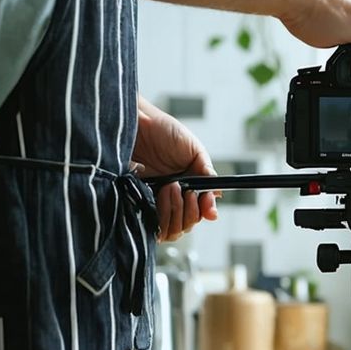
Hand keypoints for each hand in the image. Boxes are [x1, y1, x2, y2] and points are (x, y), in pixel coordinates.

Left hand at [131, 97, 218, 241]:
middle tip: (186, 191)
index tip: (208, 208)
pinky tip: (156, 193)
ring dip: (174, 210)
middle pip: (185, 224)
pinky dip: (155, 212)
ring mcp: (151, 200)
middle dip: (189, 211)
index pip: (198, 212)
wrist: (137, 121)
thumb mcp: (194, 150)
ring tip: (170, 186)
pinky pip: (146, 221)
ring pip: (168, 227)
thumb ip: (206, 173)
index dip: (204, 212)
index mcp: (186, 187)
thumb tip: (218, 195)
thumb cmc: (164, 131)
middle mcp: (169, 197)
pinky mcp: (133, 200)